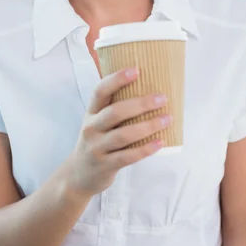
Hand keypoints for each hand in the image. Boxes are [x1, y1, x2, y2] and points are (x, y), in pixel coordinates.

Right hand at [66, 67, 171, 197]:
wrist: (78, 175)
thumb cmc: (96, 141)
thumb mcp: (97, 122)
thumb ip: (114, 107)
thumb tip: (148, 89)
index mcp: (91, 113)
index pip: (100, 91)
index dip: (117, 79)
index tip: (136, 70)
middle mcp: (91, 128)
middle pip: (115, 112)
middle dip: (140, 103)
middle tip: (162, 98)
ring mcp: (97, 148)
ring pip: (124, 135)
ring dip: (148, 126)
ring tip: (167, 119)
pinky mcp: (106, 165)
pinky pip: (128, 156)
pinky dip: (145, 149)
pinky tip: (160, 142)